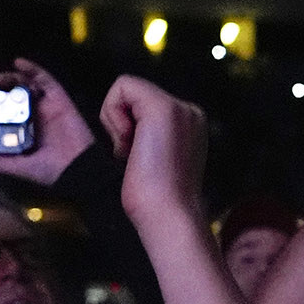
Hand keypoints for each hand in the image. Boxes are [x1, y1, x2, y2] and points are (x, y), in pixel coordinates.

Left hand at [0, 57, 96, 186]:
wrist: (78, 170)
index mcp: (19, 128)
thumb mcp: (14, 166)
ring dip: (9, 76)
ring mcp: (45, 106)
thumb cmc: (48, 171)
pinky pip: (46, 80)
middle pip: (9, 92)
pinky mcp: (59, 99)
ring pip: (24, 84)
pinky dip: (33, 69)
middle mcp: (30, 114)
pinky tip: (20, 63)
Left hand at [98, 76, 207, 224]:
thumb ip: (147, 136)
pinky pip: (122, 87)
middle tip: (137, 158)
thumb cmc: (156, 201)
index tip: (142, 159)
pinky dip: (113, 116)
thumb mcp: (154, 158)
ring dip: (116, 122)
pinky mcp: (163, 108)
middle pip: (133, 93)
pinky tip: (129, 145)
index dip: (129, 129)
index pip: (143, 103)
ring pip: (126, 87)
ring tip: (135, 153)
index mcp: (190, 124)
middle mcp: (190, 111)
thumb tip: (125, 128)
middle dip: (121, 124)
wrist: (168, 216)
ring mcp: (181, 108)